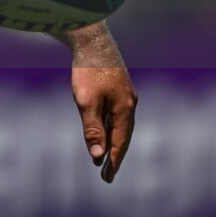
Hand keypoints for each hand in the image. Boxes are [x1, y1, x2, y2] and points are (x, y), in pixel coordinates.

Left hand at [66, 23, 137, 182]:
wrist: (90, 37)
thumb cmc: (87, 70)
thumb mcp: (86, 102)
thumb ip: (92, 130)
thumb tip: (98, 157)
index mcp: (125, 109)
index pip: (120, 142)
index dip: (114, 161)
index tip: (107, 178)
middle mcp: (129, 102)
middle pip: (123, 134)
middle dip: (115, 154)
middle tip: (107, 174)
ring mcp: (125, 93)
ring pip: (120, 122)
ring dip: (112, 139)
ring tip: (104, 155)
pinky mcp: (117, 85)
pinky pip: (116, 112)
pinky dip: (110, 124)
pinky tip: (104, 126)